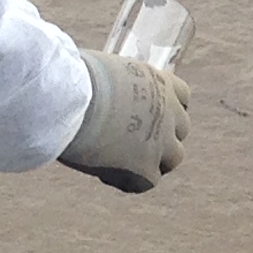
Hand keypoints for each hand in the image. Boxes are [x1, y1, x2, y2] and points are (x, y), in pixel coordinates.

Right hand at [58, 49, 188, 192]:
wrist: (70, 102)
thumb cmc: (76, 80)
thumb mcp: (107, 70)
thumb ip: (119, 84)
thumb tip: (105, 91)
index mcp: (161, 82)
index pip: (182, 96)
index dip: (166, 107)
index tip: (147, 113)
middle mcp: (169, 112)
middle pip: (180, 130)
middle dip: (161, 135)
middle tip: (131, 140)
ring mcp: (161, 143)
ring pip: (172, 159)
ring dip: (151, 160)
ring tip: (119, 160)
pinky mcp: (146, 170)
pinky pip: (147, 182)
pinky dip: (128, 180)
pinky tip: (103, 172)